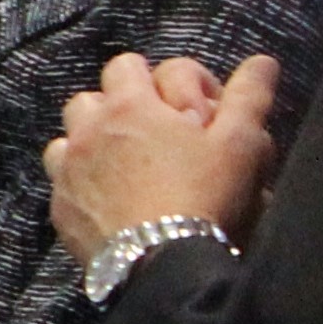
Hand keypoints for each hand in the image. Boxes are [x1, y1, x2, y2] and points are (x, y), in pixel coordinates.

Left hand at [47, 49, 274, 261]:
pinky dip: (79, 179)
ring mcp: (67, 169)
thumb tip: (263, 62)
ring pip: (68, 136)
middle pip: (91, 99)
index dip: (153, 79)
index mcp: (129, 106)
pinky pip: (60, 179)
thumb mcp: (240, 143)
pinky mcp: (59, 206)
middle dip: (117, 108)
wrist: (163, 262)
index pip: (126, 65)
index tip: (180, 107)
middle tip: (154, 137)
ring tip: (126, 165)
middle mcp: (88, 130)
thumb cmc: (205, 195)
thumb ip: (249, 97)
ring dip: (92, 141)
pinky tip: (107, 197)